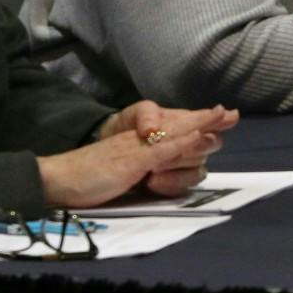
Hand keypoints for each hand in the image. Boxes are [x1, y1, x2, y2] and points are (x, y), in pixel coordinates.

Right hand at [40, 103, 235, 206]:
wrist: (60, 179)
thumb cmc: (89, 179)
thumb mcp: (123, 173)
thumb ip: (144, 169)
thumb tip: (163, 171)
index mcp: (138, 143)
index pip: (173, 130)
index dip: (198, 122)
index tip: (222, 117)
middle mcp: (140, 140)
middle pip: (179, 128)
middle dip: (207, 121)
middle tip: (231, 113)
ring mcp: (137, 148)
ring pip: (175, 137)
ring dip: (199, 127)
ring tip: (222, 118)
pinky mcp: (131, 161)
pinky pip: (161, 150)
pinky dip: (181, 143)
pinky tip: (196, 137)